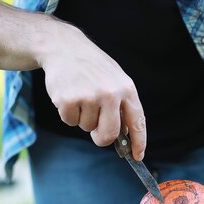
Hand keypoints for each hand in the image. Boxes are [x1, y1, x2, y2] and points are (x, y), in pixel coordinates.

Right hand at [38, 23, 145, 159]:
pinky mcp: (68, 99)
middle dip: (102, 138)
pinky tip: (69, 95)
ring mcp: (89, 96)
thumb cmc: (93, 67)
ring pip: (87, 128)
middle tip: (96, 132)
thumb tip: (125, 135)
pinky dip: (68, 114)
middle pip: (109, 134)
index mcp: (127, 89)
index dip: (139, 142)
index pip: (137, 122)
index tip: (137, 156)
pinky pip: (70, 121)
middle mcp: (110, 93)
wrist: (64, 47)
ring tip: (81, 96)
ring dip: (83, 118)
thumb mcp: (115, 80)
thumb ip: (122, 105)